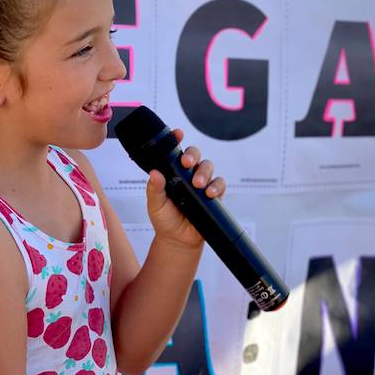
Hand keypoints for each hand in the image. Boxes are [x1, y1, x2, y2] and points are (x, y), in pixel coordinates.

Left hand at [145, 129, 226, 248]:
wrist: (178, 240)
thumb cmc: (165, 219)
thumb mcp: (155, 204)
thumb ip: (155, 189)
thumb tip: (154, 173)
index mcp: (172, 172)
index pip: (175, 151)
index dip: (177, 139)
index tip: (178, 133)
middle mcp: (188, 174)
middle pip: (195, 155)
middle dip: (192, 156)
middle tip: (186, 163)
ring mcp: (202, 183)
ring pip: (208, 167)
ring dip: (204, 172)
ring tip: (198, 184)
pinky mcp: (214, 195)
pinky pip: (219, 184)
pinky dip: (216, 186)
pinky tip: (209, 193)